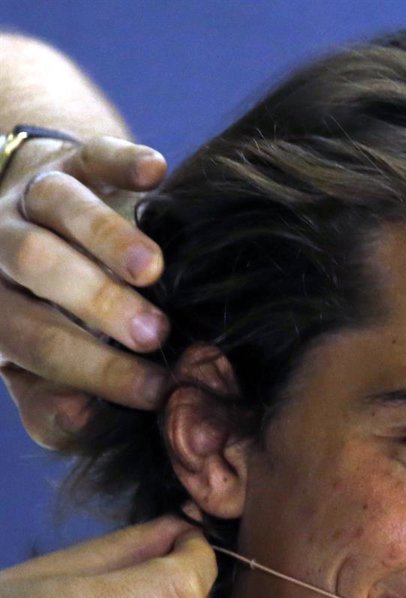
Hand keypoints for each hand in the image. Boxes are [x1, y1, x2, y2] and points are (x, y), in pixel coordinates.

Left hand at [0, 136, 170, 449]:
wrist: (32, 218)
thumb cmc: (47, 309)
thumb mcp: (37, 359)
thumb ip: (52, 399)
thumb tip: (86, 421)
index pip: (36, 340)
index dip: (94, 369)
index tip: (155, 391)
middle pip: (37, 266)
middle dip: (95, 303)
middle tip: (153, 335)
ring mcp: (33, 196)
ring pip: (60, 206)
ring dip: (107, 238)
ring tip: (153, 271)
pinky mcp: (72, 158)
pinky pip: (93, 153)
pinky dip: (124, 160)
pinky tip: (156, 172)